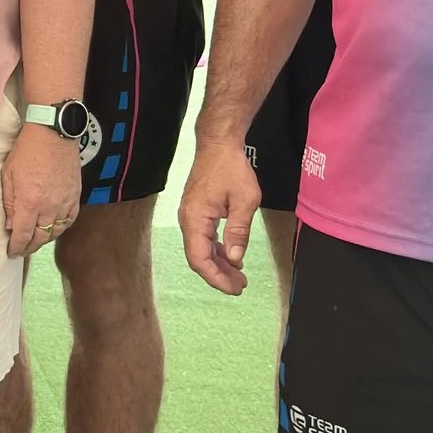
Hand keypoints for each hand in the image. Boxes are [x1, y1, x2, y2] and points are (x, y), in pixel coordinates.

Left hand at [1, 124, 81, 258]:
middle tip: (22, 250)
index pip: (22, 235)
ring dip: (44, 239)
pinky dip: (60, 227)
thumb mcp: (8, 176)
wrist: (53, 133)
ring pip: (56, 231)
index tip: (11, 252)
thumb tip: (10, 226)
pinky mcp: (75, 196)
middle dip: (29, 247)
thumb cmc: (26, 151)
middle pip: (40, 237)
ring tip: (36, 241)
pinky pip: (69, 220)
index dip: (16, 247)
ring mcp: (65, 202)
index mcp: (29, 202)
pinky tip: (53, 228)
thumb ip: (9, 203)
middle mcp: (49, 207)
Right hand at [178, 131, 261, 294]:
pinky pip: (204, 239)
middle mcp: (187, 221)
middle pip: (199, 258)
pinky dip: (217, 251)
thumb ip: (238, 231)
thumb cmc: (231, 168)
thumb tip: (236, 259)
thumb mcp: (244, 200)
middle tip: (241, 286)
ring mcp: (190, 217)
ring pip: (201, 250)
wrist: (218, 144)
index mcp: (195, 219)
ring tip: (239, 276)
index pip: (200, 259)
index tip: (234, 288)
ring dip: (219, 264)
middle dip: (219, 275)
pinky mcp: (196, 213)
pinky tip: (232, 257)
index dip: (216, 277)